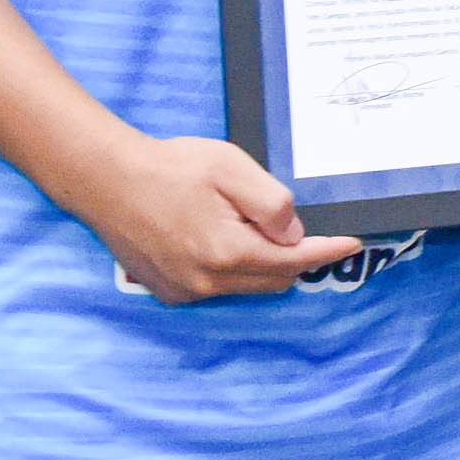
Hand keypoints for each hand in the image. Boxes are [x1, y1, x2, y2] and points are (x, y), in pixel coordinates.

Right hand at [75, 132, 364, 301]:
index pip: (294, 261)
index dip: (327, 251)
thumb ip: (271, 205)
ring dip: (261, 263)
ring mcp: (184, 291)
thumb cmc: (170, 167)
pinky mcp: (167, 291)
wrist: (106, 179)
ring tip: (248, 223)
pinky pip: (217, 286)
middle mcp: (206, 282)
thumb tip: (295, 235)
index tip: (353, 243)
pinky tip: (218, 236)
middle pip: (274, 279)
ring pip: (246, 285)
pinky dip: (231, 268)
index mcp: (227, 253)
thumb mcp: (231, 169)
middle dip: (295, 256)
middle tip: (298, 226)